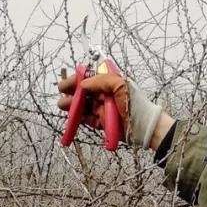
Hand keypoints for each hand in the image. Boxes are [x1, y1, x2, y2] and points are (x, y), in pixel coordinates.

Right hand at [56, 68, 170, 150]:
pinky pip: (88, 119)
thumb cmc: (136, 104)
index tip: (66, 84)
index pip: (89, 79)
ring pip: (84, 106)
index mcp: (110, 83)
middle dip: (71, 93)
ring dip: (72, 106)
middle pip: (84, 93)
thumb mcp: (121, 85)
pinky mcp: (102, 123)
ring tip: (63, 106)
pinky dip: (79, 118)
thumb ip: (101, 81)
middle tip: (62, 95)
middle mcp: (105, 95)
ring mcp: (103, 109)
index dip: (76, 80)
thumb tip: (83, 84)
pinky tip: (72, 117)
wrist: (145, 128)